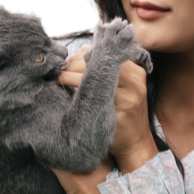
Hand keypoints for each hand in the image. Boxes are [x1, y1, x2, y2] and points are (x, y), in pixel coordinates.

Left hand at [56, 43, 157, 173]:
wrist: (136, 143)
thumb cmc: (124, 112)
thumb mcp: (124, 86)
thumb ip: (107, 68)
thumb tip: (81, 50)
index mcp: (135, 71)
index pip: (104, 52)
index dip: (82, 55)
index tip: (68, 61)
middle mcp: (134, 81)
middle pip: (97, 61)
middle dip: (73, 64)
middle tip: (59, 69)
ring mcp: (127, 97)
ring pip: (91, 77)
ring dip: (68, 75)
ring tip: (57, 77)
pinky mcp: (118, 113)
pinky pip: (90, 97)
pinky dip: (73, 91)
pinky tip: (64, 92)